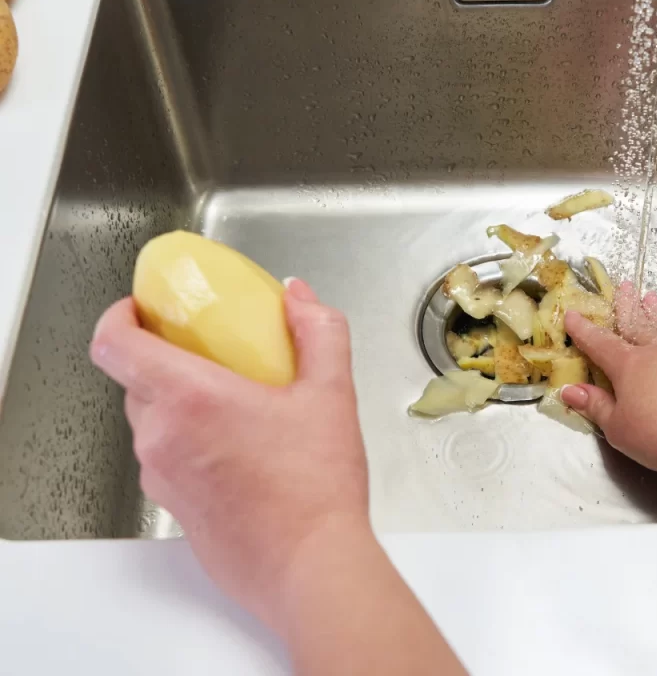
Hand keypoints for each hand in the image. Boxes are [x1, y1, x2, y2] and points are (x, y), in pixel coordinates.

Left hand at [89, 279, 368, 630]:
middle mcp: (161, 437)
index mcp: (189, 398)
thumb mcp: (332, 393)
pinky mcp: (173, 508)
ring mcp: (161, 477)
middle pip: (134, 380)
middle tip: (209, 352)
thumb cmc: (316, 490)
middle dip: (164, 358)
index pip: (114, 344)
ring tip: (234, 403)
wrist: (311, 567)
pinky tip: (240, 450)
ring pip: (151, 422)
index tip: (141, 310)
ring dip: (179, 403)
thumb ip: (318, 332)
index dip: (118, 317)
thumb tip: (300, 298)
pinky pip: (166, 459)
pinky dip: (189, 442)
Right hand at [563, 283, 656, 473]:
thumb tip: (570, 389)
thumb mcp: (618, 428)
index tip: (572, 315)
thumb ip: (596, 406)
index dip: (583, 331)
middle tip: (624, 286)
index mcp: (626, 366)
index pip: (599, 344)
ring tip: (651, 296)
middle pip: (635, 325)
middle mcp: (653, 353)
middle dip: (626, 307)